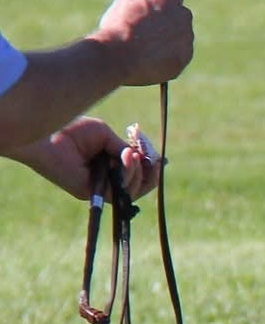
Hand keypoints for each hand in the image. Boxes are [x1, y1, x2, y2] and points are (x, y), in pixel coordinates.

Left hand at [13, 117, 161, 201]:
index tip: (157, 157)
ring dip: (138, 172)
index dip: (149, 168)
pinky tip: (127, 159)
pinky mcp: (91, 193)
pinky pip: (120, 191)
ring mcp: (97, 189)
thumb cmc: (72, 130)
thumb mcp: (105, 135)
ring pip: (132, 192)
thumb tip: (139, 158)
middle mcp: (104, 180)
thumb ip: (123, 148)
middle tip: (154, 161)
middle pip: (138, 188)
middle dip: (150, 174)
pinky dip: (129, 175)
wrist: (49, 134)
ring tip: (132, 155)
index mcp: (107, 167)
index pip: (135, 176)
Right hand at [93, 0, 194, 85]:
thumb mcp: (127, 1)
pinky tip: (151, 59)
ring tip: (145, 47)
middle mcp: (184, 16)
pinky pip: (178, 55)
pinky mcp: (184, 57)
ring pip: (180, 37)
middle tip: (148, 30)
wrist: (122, 56)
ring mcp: (187, 38)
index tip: (150, 11)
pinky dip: (168, 56)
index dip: (160, 4)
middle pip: (179, 17)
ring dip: (168, 40)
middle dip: (167, 21)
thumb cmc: (120, 26)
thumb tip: (151, 4)